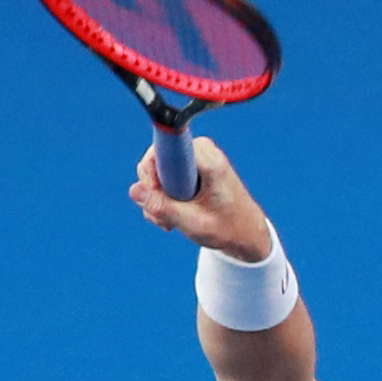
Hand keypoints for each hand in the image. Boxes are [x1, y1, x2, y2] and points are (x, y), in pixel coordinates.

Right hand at [129, 136, 273, 261]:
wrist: (247, 233)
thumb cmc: (228, 228)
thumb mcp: (193, 223)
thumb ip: (162, 207)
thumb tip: (134, 190)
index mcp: (207, 159)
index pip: (164, 147)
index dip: (151, 171)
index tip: (154, 193)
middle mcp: (201, 150)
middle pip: (156, 160)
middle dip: (153, 191)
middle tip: (162, 218)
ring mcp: (195, 157)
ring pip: (157, 170)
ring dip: (157, 199)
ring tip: (169, 222)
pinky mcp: (191, 166)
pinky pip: (165, 175)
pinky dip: (164, 197)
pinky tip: (172, 216)